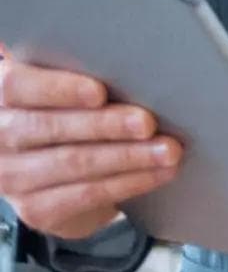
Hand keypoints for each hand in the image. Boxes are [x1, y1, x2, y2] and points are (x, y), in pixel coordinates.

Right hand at [0, 46, 180, 241]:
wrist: (46, 173)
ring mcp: (12, 177)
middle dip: (105, 125)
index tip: (99, 92)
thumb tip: (129, 61)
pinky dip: (128, 182)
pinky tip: (157, 173)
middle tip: (148, 122)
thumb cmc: (61, 113)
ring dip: (127, 156)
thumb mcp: (58, 88)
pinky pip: (86, 195)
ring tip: (166, 150)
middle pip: (49, 128)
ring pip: (73, 163)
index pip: (17, 86)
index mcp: (2, 96)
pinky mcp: (36, 210)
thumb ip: (75, 72)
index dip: (58, 89)